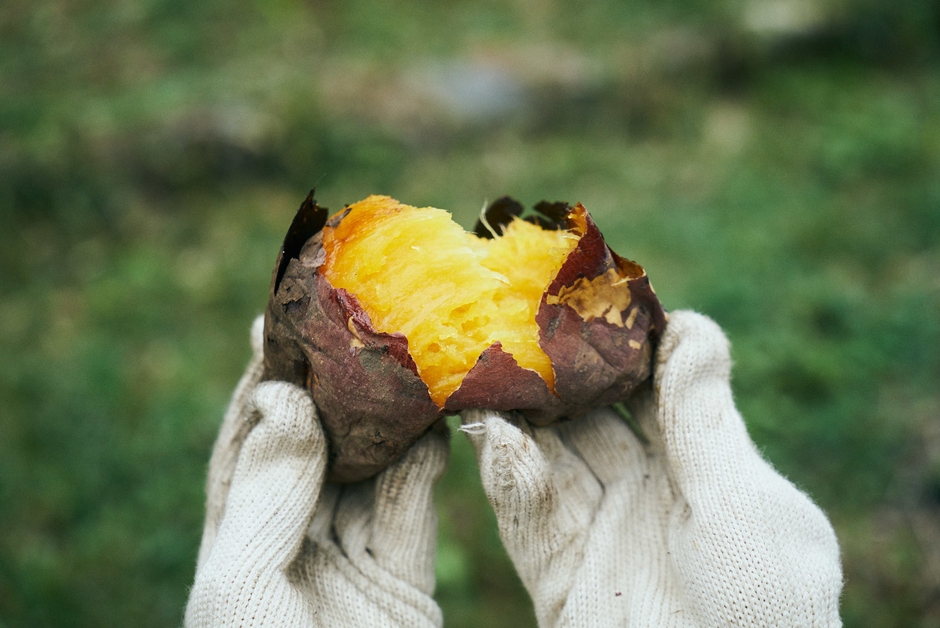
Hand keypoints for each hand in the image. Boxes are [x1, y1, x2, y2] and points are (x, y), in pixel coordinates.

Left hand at [186, 317, 447, 626]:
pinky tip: (435, 430)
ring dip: (388, 423)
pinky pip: (412, 510)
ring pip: (369, 471)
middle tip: (359, 331)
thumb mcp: (242, 583)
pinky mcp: (400, 580)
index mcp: (236, 541)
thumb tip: (283, 398)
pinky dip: (424, 468)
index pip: (247, 443)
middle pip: (314, 448)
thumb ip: (268, 491)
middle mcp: (291, 541)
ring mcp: (347, 559)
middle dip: (334, 392)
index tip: (281, 325)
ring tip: (407, 369)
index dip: (263, 384)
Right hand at [462, 311, 842, 626]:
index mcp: (703, 471)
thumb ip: (702, 421)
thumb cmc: (765, 611)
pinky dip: (508, 479)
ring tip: (487, 371)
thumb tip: (688, 322)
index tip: (585, 294)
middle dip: (555, 375)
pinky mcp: (561, 581)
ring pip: (549, 462)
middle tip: (513, 322)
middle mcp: (648, 496)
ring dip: (519, 420)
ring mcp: (602, 536)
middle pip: (590, 419)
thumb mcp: (743, 507)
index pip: (654, 390)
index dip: (623, 344)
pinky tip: (492, 437)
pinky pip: (528, 520)